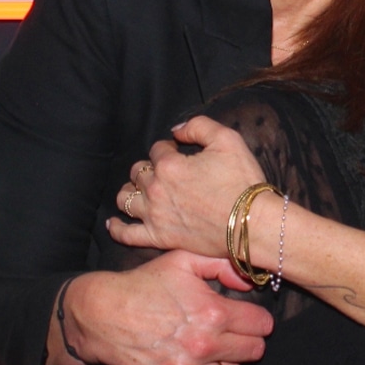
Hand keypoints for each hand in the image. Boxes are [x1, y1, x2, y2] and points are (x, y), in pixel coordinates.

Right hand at [55, 252, 272, 364]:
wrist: (103, 313)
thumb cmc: (146, 282)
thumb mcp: (185, 260)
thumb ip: (223, 265)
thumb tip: (250, 282)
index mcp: (213, 313)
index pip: (260, 326)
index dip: (261, 320)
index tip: (255, 317)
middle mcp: (203, 346)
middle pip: (253, 353)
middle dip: (251, 341)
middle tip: (241, 333)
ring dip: (232, 364)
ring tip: (223, 351)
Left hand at [111, 116, 265, 256]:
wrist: (250, 222)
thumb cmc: (241, 181)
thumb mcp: (228, 139)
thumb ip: (199, 126)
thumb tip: (177, 131)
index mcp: (169, 164)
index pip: (158, 148)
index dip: (170, 147)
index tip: (181, 152)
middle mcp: (156, 189)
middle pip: (138, 171)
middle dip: (150, 166)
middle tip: (167, 171)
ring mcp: (154, 216)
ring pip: (126, 199)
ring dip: (130, 190)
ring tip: (140, 189)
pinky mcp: (158, 238)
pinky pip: (126, 234)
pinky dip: (117, 227)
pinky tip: (114, 221)